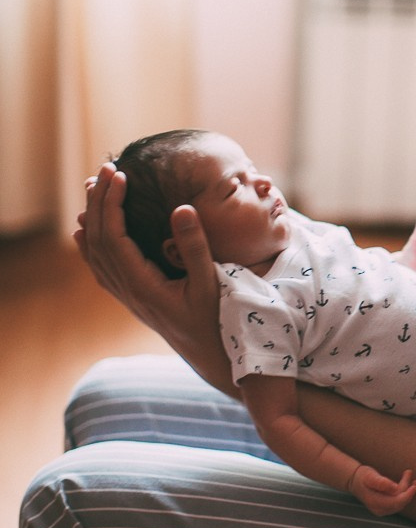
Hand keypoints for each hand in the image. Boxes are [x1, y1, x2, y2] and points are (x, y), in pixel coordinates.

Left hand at [75, 163, 227, 385]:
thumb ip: (195, 246)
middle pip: (98, 240)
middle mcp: (128, 291)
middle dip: (100, 201)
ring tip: (94, 187)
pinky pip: (101, 268)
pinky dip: (90, 245)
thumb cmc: (217, 321)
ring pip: (96, 253)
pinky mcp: (134, 298)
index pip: (114, 237)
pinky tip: (85, 232)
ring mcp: (128, 297)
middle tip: (107, 168)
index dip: (112, 203)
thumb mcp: (211, 283)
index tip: (121, 175)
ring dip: (93, 217)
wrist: (213, 358)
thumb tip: (181, 207)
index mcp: (143, 285)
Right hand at [349, 465, 415, 516]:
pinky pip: (398, 501)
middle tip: (414, 478)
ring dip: (407, 490)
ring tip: (409, 474)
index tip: (415, 486)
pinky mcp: (386, 507)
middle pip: (400, 502)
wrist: (355, 481)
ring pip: (401, 501)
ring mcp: (383, 510)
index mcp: (376, 503)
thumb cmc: (363, 476)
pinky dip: (404, 492)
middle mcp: (380, 509)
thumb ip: (381, 482)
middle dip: (409, 491)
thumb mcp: (370, 476)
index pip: (396, 502)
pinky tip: (408, 482)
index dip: (407, 495)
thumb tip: (395, 488)